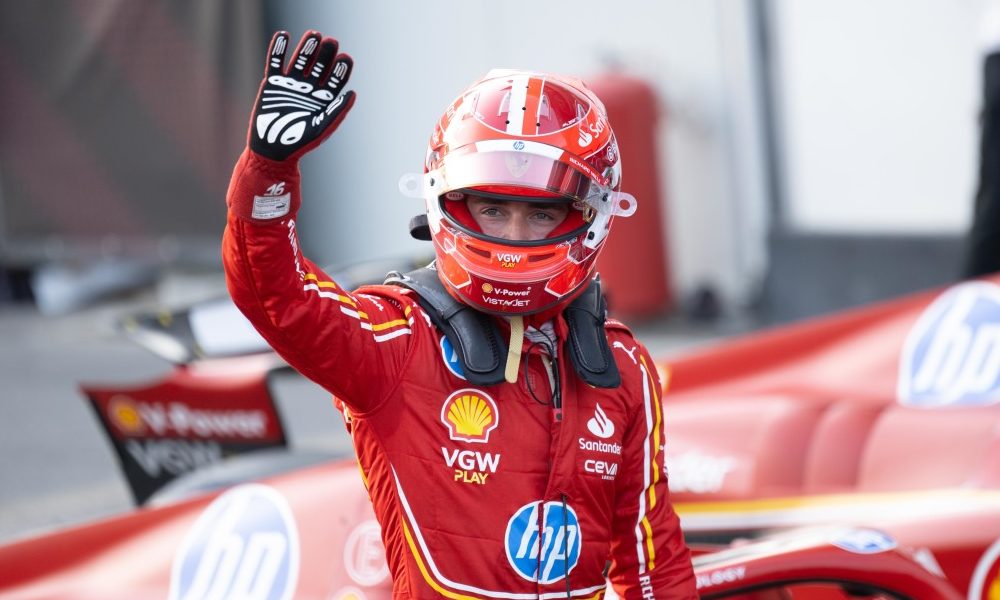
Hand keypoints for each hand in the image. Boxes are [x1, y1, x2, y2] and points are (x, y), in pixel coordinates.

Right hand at [248, 30, 355, 161]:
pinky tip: (284, 36)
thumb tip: (353, 93)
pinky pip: (275, 61)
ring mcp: (291, 84)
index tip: (345, 58)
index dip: (342, 68)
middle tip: (331, 42)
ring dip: (307, 47)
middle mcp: (309, 89)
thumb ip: (337, 110)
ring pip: (300, 60)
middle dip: (326, 53)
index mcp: (324, 99)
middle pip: (320, 65)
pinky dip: (278, 49)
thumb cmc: (300, 143)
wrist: (272, 150)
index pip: (336, 78)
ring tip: (314, 35)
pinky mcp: (272, 83)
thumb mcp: (322, 127)